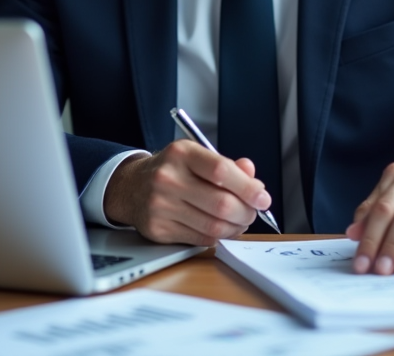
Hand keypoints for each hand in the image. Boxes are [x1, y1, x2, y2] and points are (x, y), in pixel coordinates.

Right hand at [103, 140, 271, 245]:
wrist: (131, 187)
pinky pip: (201, 239)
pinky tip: (222, 229)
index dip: (248, 188)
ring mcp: (161, 206)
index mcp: (182, 153)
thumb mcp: (197, 157)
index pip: (221, 171)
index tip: (262, 197)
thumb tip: (255, 182)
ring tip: (240, 221)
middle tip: (253, 212)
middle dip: (246, 212)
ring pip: (213, 226)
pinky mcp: (159, 229)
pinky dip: (219, 237)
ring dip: (236, 227)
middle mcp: (168, 178)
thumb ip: (228, 167)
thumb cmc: (172, 171)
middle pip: (221, 203)